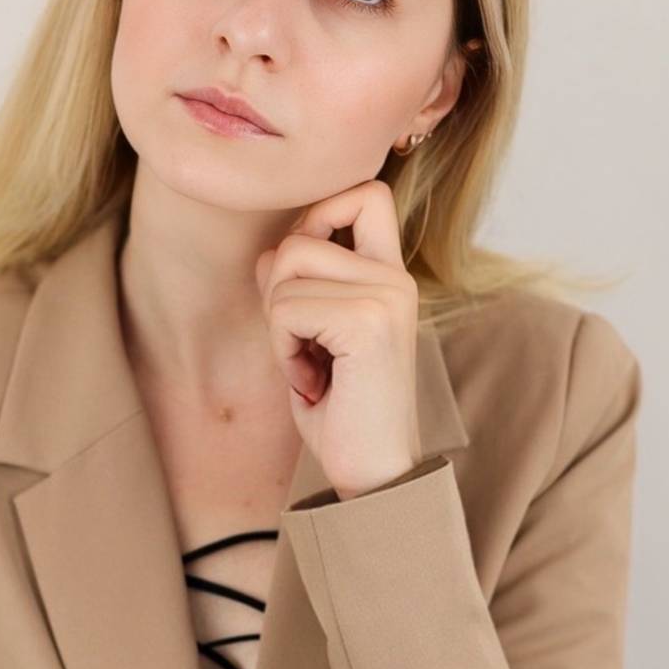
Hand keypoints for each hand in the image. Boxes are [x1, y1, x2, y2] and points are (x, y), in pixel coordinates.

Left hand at [254, 181, 422, 499]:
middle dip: (278, 297)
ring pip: (284, 272)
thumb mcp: (314, 338)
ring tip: (314, 369)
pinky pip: (284, 309)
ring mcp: (386, 296)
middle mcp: (396, 278)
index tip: (307, 278)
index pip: (363, 193)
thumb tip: (271, 252)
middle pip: (297, 238)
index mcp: (392, 277)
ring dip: (279, 329)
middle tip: (306, 350)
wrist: (374, 475)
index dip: (317, 216)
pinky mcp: (367, 321)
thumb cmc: (342, 412)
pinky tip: (315, 382)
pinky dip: (284, 350)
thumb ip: (298, 287)